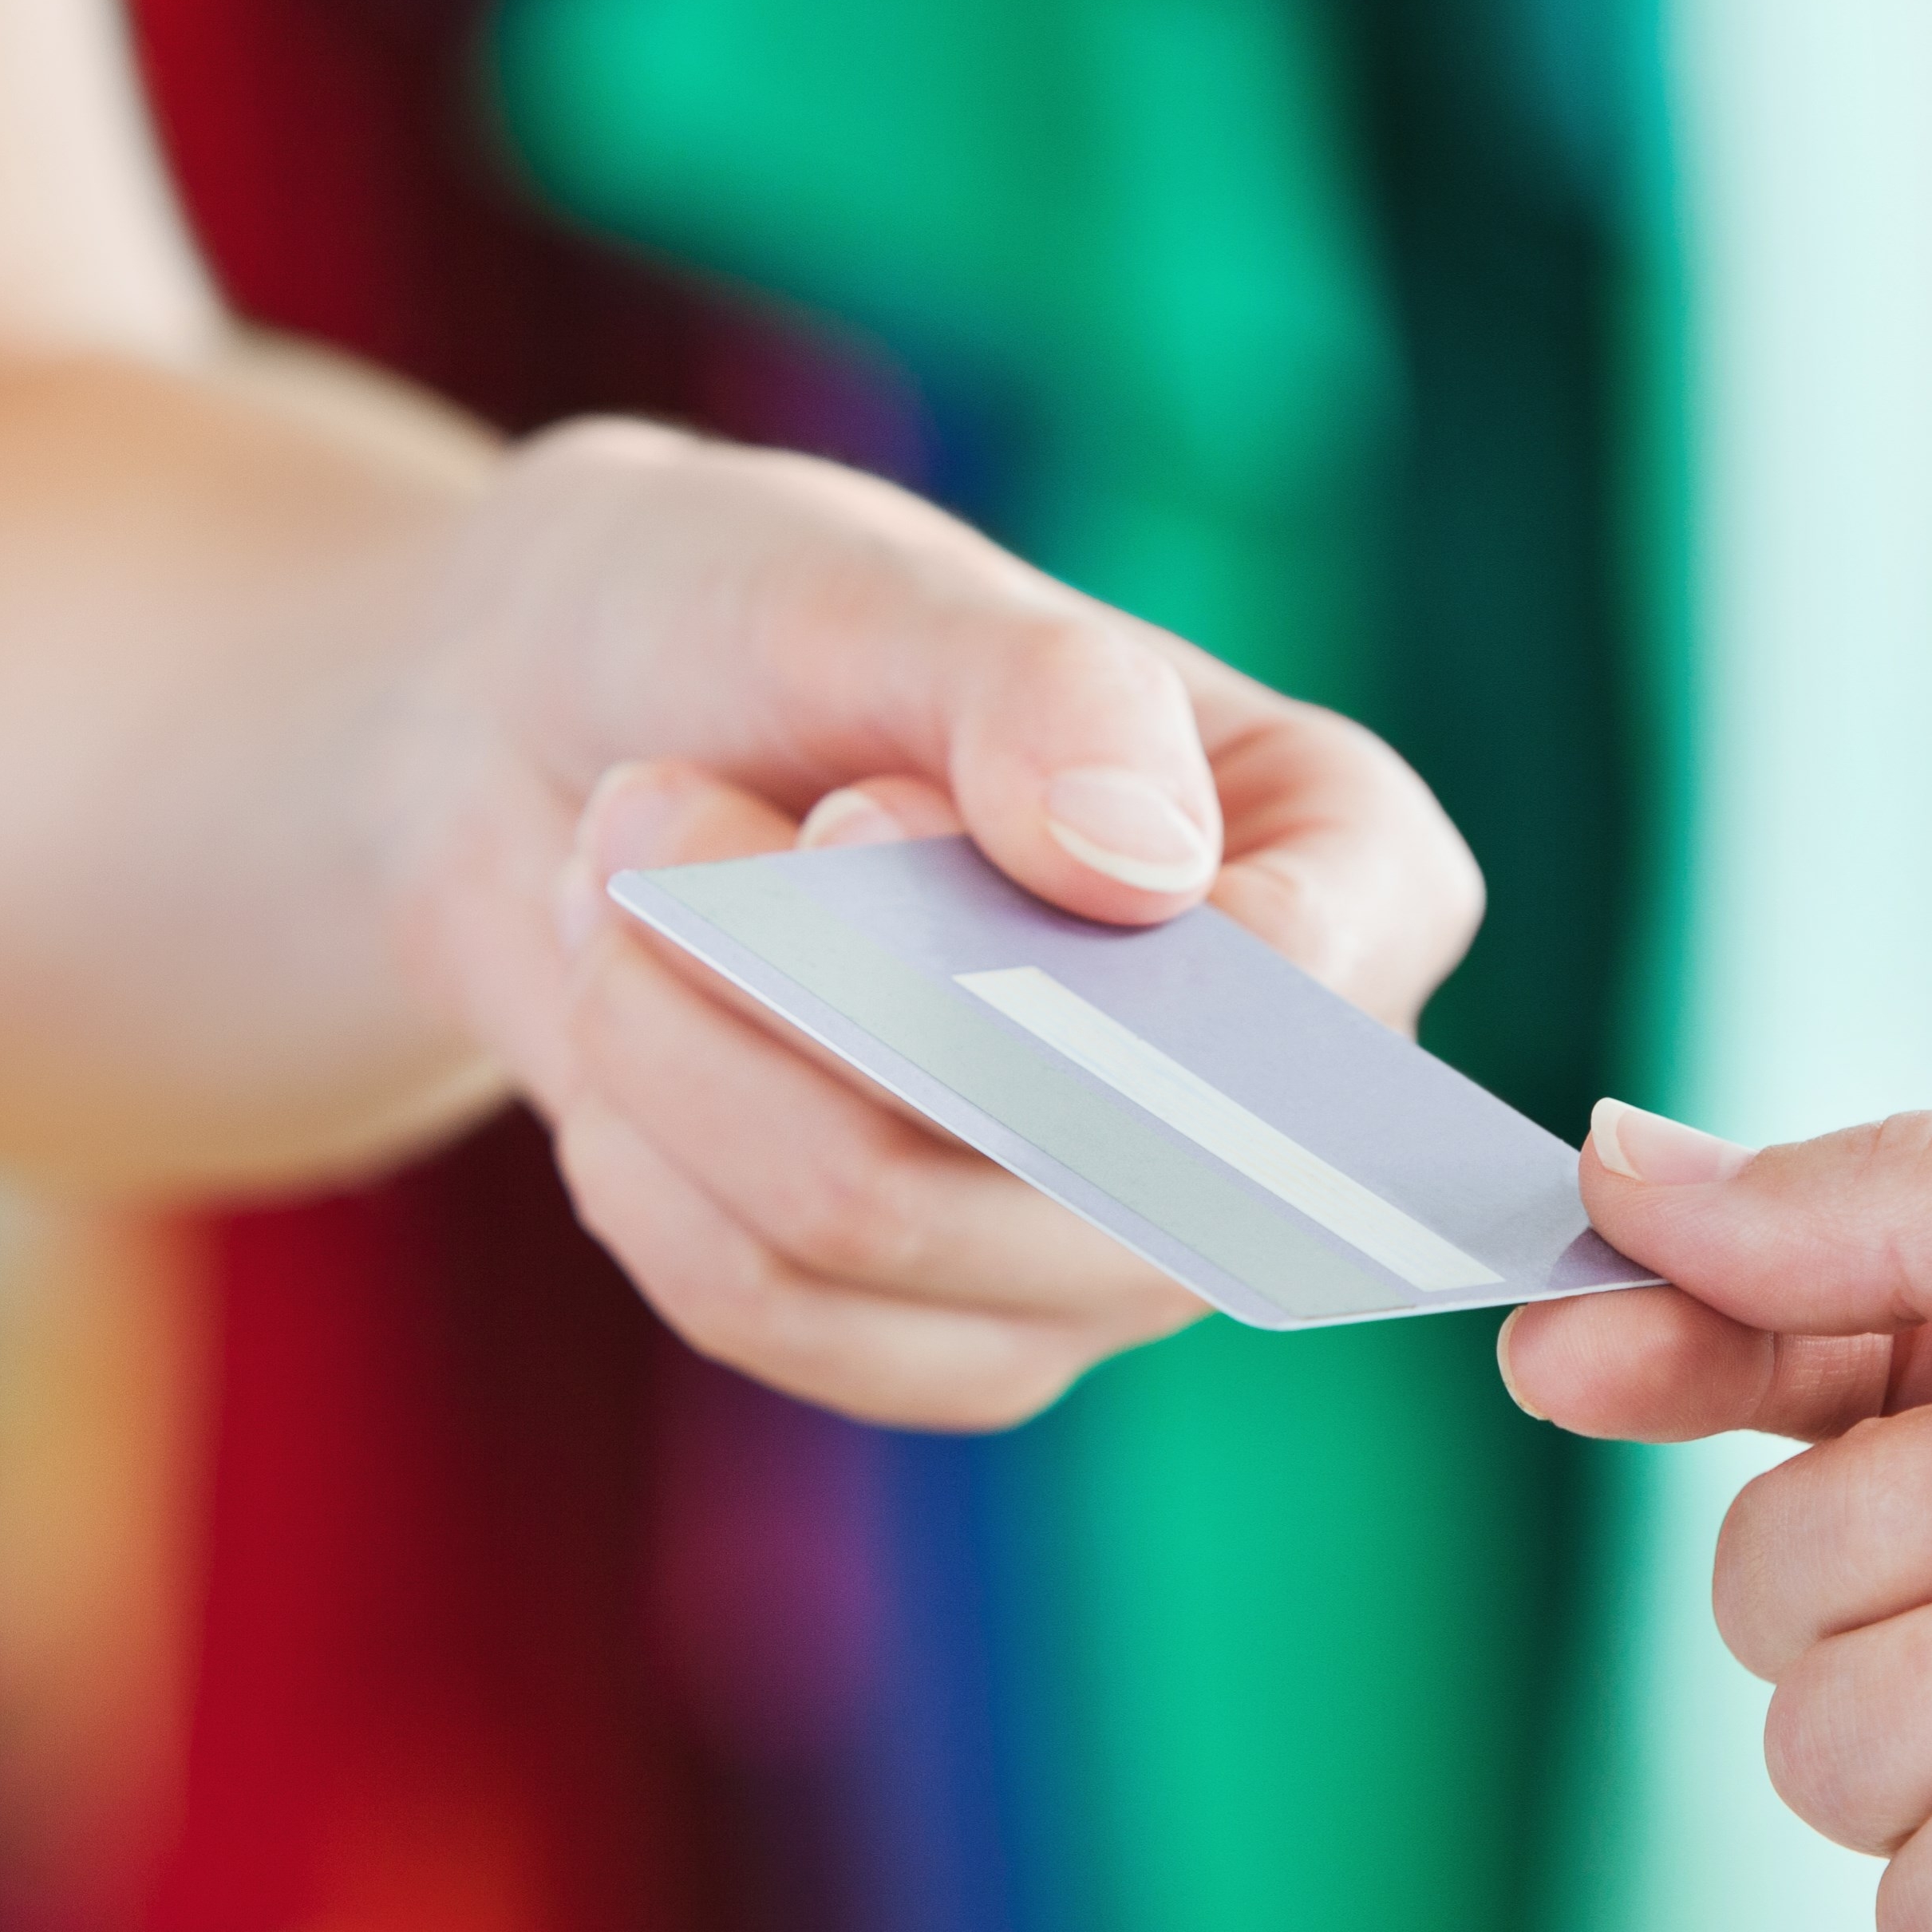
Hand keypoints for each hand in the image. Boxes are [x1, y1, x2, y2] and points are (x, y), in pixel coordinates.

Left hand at [383, 421, 1480, 1428]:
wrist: (576, 731)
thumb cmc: (773, 625)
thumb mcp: (889, 591)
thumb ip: (1043, 696)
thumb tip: (1148, 877)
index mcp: (1355, 874)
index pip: (1282, 985)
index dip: (1027, 929)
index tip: (847, 799)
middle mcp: (1283, 1100)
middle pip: (1047, 1137)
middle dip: (788, 970)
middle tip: (654, 806)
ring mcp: (1127, 1247)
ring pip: (872, 1227)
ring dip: (674, 1044)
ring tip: (620, 891)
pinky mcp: (957, 1340)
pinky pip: (763, 1303)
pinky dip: (635, 1151)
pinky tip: (627, 1026)